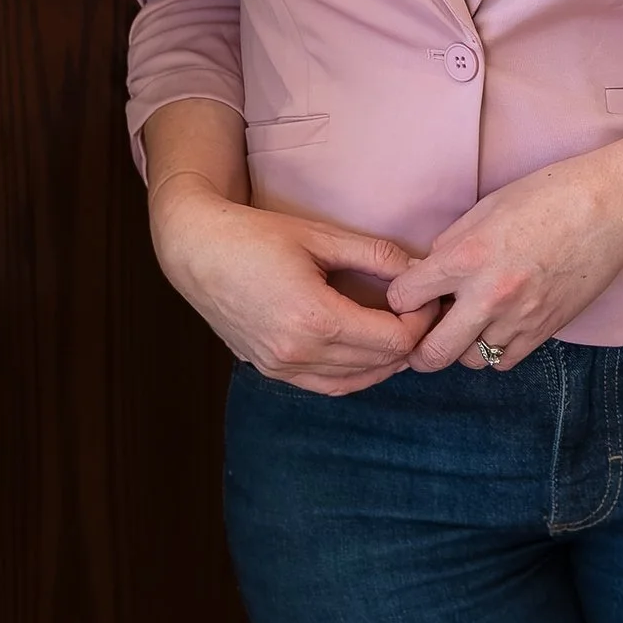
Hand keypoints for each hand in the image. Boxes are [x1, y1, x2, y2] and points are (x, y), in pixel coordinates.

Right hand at [151, 179, 436, 395]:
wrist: (195, 252)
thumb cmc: (254, 236)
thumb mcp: (321, 237)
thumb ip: (376, 255)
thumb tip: (419, 269)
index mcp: (315, 318)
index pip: (393, 339)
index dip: (420, 322)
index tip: (426, 300)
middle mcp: (298, 352)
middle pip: (381, 363)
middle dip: (410, 341)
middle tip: (422, 314)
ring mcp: (282, 367)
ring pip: (358, 381)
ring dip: (386, 361)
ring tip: (401, 331)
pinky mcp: (272, 371)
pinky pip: (328, 386)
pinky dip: (357, 375)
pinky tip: (369, 352)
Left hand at [386, 151, 622, 372]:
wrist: (609, 210)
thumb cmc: (548, 197)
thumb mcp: (485, 209)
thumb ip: (450, 246)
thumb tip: (426, 275)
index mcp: (466, 257)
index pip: (403, 298)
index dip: (400, 296)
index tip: (410, 292)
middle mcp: (488, 296)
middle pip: (431, 353)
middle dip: (418, 347)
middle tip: (422, 333)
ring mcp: (518, 319)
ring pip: (468, 361)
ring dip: (461, 346)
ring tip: (469, 322)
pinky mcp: (544, 332)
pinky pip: (504, 361)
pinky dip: (494, 350)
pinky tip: (498, 326)